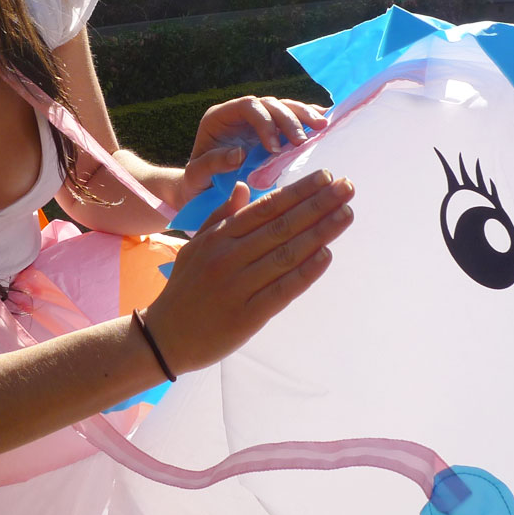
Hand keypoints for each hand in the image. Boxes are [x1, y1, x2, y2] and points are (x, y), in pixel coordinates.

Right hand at [139, 168, 354, 375]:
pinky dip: (306, 272)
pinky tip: (327, 255)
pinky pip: (282, 290)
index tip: (326, 177)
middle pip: (281, 225)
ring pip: (286, 254)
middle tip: (348, 187)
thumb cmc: (184, 288)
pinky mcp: (247, 315)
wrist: (165, 337)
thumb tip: (243, 187)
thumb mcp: (196, 245)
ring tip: (346, 214)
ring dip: (320, 232)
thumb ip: (221, 216)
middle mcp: (228, 257)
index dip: (298, 191)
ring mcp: (238, 286)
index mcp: (219, 237)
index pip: (266, 207)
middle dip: (318, 204)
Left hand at [178, 96, 328, 205]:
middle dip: (289, 120)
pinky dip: (309, 119)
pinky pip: (293, 118)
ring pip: (285, 107)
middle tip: (302, 142)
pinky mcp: (273, 129)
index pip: (247, 106)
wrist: (203, 187)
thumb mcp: (197, 174)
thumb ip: (212, 163)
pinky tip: (326, 123)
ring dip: (305, 115)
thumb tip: (239, 153)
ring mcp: (259, 119)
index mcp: (220, 116)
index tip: (274, 149)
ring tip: (322, 127)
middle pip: (270, 104)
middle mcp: (241, 113)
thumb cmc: (197, 181)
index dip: (264, 122)